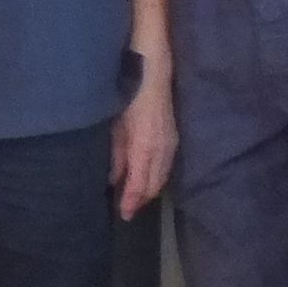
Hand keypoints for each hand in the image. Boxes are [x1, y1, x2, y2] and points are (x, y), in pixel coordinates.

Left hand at [108, 68, 175, 218]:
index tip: (123, 214)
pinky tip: (148, 179)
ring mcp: (170, 144)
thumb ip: (116, 155)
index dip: (131, 202)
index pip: (139, 184)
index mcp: (144, 147)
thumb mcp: (115, 127)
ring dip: (149, 190)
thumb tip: (113, 178)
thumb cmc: (127, 96)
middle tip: (127, 209)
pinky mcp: (174, 138)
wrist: (152, 72)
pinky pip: (167, 166)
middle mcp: (160, 150)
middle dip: (140, 200)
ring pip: (162, 177)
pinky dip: (157, 177)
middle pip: (153, 185)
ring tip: (136, 198)